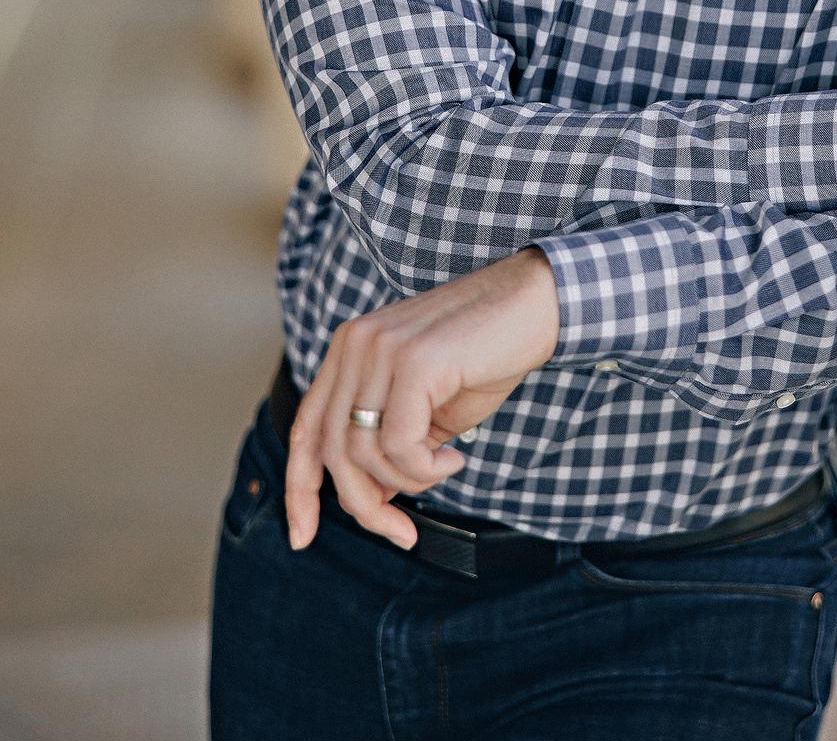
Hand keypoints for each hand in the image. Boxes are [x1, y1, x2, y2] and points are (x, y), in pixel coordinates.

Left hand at [284, 245, 560, 552]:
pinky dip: (425, 470)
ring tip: (443, 470)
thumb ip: (391, 445)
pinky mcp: (413, 361)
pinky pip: (399, 443)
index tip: (304, 536)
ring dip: (404, 485)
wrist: (535, 303)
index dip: (299, 489)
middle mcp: (356, 344)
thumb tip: (368, 499)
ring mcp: (381, 348)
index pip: (306, 429)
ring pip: (362, 453)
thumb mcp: (428, 409)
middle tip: (403, 532)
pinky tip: (454, 458)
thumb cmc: (486, 355)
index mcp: (351, 349)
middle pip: (332, 452)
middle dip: (364, 506)